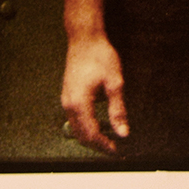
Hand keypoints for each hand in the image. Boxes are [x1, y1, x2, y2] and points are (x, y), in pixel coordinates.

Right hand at [61, 36, 128, 153]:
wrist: (85, 38)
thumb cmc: (100, 56)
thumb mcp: (115, 83)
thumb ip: (118, 110)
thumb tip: (123, 133)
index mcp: (79, 104)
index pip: (91, 135)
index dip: (104, 146)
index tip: (117, 151)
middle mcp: (68, 104)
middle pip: (81, 135)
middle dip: (97, 145)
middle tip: (114, 148)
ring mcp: (66, 100)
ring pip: (76, 128)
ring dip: (91, 136)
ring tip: (109, 137)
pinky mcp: (68, 95)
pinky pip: (75, 118)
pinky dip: (86, 125)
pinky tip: (100, 122)